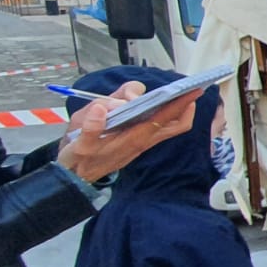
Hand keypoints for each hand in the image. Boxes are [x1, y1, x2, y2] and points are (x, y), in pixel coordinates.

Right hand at [56, 83, 204, 184]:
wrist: (74, 177)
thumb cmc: (77, 160)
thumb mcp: (78, 146)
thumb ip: (90, 127)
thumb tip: (103, 108)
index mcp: (133, 139)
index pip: (163, 119)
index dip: (180, 105)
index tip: (193, 91)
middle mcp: (142, 139)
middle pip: (174, 123)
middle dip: (182, 105)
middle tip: (181, 90)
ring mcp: (140, 140)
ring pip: (164, 122)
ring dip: (163, 105)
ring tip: (147, 95)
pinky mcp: (134, 139)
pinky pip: (152, 124)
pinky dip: (153, 111)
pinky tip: (142, 102)